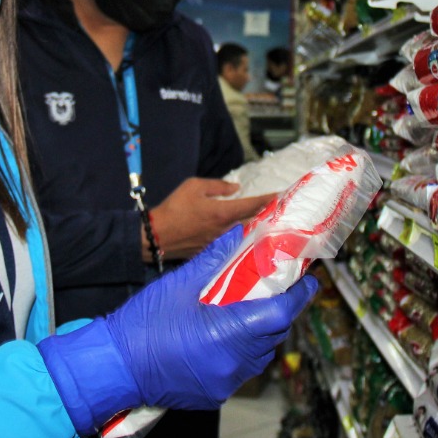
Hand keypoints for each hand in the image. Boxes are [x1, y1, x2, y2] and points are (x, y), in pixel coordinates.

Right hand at [38, 228, 317, 434]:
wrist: (113, 366)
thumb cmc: (144, 322)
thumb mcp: (180, 284)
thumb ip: (216, 259)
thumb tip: (241, 234)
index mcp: (228, 333)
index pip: (280, 314)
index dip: (298, 296)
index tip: (307, 280)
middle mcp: (233, 363)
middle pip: (272, 335)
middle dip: (278, 311)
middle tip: (274, 288)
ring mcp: (225, 382)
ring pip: (259, 355)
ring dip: (259, 333)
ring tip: (247, 311)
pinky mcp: (214, 394)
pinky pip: (240, 371)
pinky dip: (240, 352)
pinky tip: (224, 336)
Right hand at [149, 178, 275, 259]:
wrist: (156, 236)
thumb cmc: (174, 207)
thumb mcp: (194, 186)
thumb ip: (217, 186)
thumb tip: (235, 188)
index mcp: (223, 212)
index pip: (252, 205)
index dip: (268, 200)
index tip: (281, 196)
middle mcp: (226, 230)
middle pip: (252, 222)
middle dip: (265, 214)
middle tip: (278, 208)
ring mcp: (220, 243)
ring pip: (243, 233)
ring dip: (254, 226)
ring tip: (264, 219)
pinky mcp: (212, 251)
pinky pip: (231, 241)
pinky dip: (239, 235)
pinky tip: (242, 232)